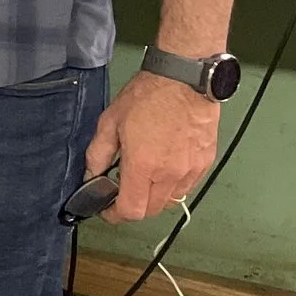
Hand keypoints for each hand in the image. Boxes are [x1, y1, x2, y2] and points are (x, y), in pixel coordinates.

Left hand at [84, 67, 218, 221]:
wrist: (184, 80)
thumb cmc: (146, 97)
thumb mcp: (110, 122)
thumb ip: (97, 154)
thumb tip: (91, 175)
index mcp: (143, 166)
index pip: (131, 211)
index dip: (114, 215)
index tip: (106, 209)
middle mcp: (169, 174)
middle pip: (150, 210)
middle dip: (133, 207)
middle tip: (121, 191)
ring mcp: (190, 171)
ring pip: (170, 201)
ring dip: (153, 197)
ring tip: (143, 176)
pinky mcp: (204, 163)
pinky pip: (186, 187)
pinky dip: (172, 185)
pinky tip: (163, 167)